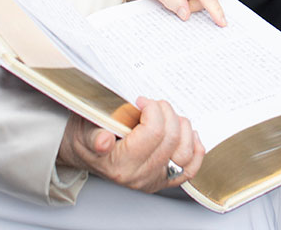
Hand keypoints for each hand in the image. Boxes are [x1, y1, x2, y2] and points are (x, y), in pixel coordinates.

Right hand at [58, 97, 203, 191]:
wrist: (85, 152)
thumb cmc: (86, 138)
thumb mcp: (84, 131)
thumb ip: (94, 135)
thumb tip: (103, 141)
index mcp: (121, 165)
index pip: (153, 133)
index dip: (153, 109)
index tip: (142, 101)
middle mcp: (140, 176)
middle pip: (171, 140)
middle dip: (166, 113)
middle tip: (154, 105)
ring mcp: (154, 179)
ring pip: (185, 153)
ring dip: (182, 128)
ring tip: (168, 117)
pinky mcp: (164, 179)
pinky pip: (190, 169)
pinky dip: (195, 149)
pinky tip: (188, 135)